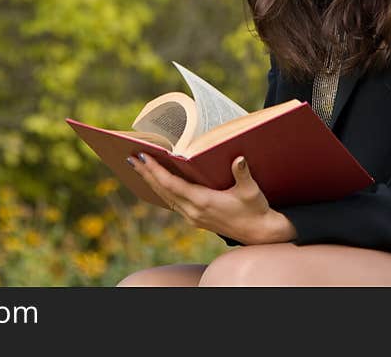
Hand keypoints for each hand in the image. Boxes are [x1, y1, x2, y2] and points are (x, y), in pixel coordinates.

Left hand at [126, 152, 295, 244]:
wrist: (260, 233)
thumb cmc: (256, 209)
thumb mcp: (252, 191)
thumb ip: (243, 174)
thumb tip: (239, 159)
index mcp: (203, 202)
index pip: (172, 184)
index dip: (155, 171)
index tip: (142, 157)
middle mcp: (194, 211)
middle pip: (163, 190)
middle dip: (146, 173)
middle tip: (131, 157)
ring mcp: (193, 217)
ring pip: (165, 197)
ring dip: (151, 182)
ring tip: (138, 166)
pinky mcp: (195, 219)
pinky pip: (173, 202)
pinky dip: (162, 190)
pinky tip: (156, 182)